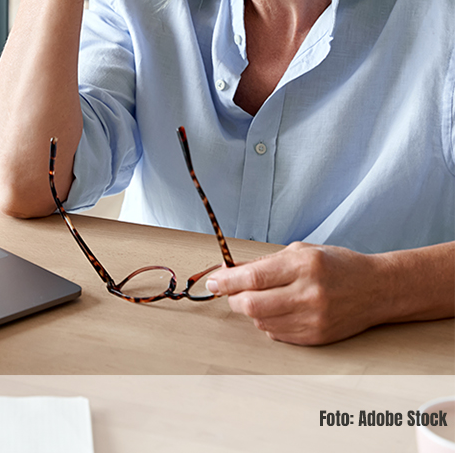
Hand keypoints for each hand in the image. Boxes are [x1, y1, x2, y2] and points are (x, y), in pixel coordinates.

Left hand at [205, 242, 390, 344]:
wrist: (377, 289)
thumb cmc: (337, 265)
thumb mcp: (301, 251)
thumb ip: (264, 263)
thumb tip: (229, 271)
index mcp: (304, 266)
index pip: (253, 277)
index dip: (226, 281)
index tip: (213, 281)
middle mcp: (309, 294)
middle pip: (252, 304)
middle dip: (234, 298)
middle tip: (232, 291)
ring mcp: (314, 319)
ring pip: (261, 321)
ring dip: (251, 310)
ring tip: (262, 297)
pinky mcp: (316, 337)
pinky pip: (276, 334)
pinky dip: (268, 322)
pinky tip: (277, 310)